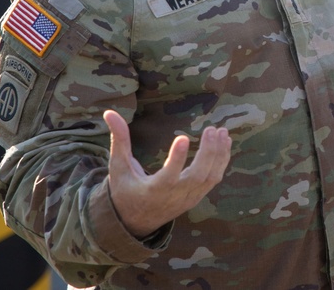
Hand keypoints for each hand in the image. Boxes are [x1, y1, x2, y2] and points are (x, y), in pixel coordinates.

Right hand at [103, 109, 231, 237]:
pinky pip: (213, 180)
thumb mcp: (118, 167)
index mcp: (153, 191)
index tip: (183, 137)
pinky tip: (225, 142)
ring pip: (209, 178)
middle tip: (211, 129)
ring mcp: (188, 199)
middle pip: (196, 177)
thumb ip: (118, 139)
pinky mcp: (196, 197)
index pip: (168, 176)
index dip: (177, 158)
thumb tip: (109, 112)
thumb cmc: (125, 189)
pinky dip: (221, 162)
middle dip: (207, 153)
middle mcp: (174, 197)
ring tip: (222, 132)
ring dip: (219, 155)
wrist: (135, 221)